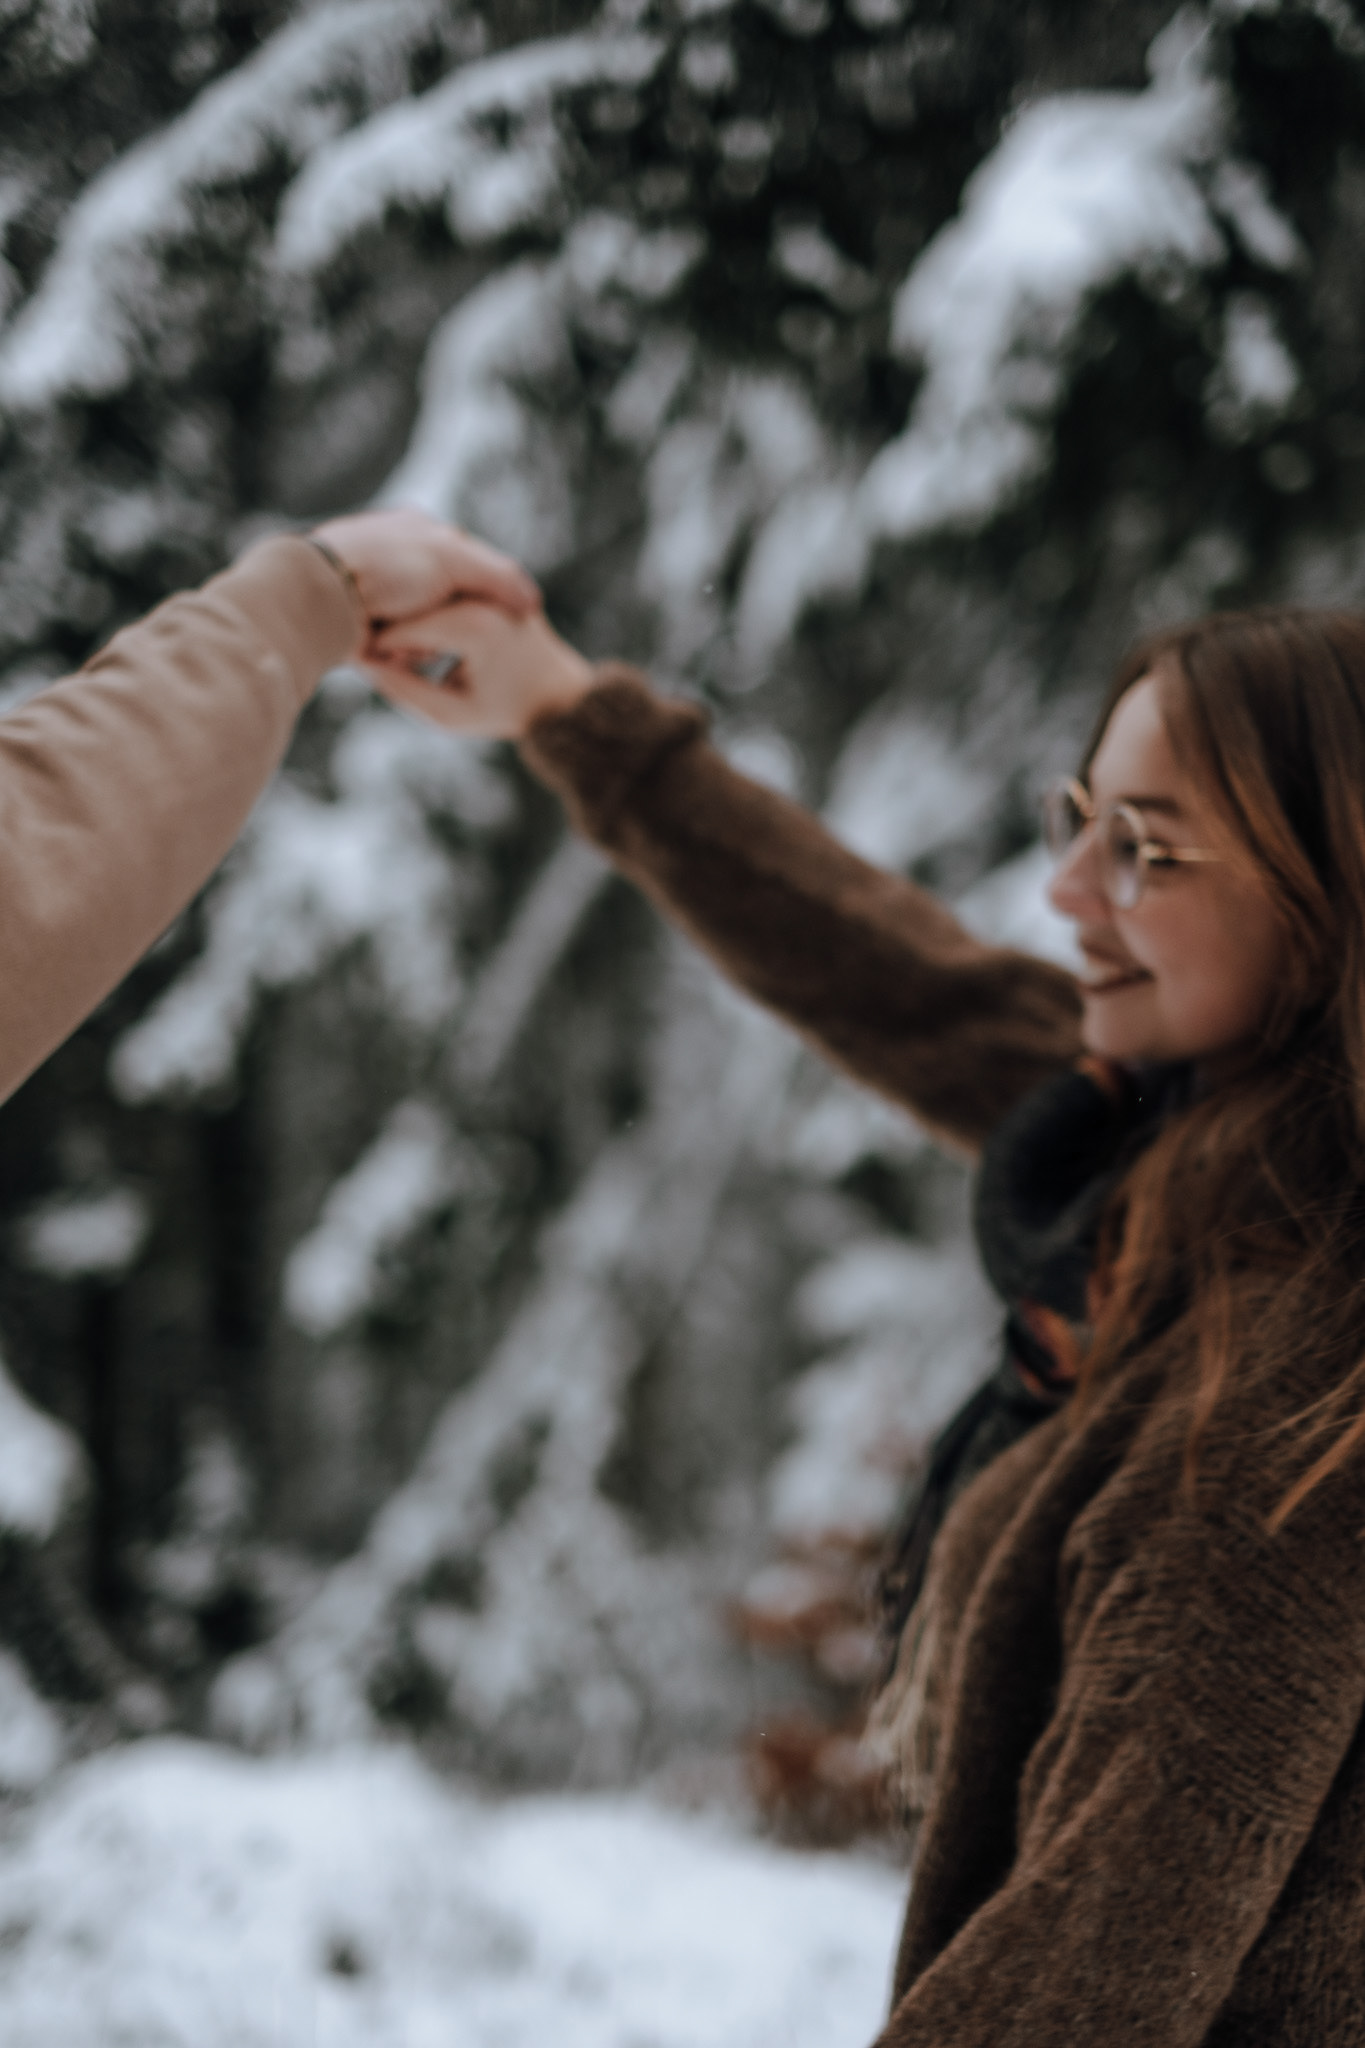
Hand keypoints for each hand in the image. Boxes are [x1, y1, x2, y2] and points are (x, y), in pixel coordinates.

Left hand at [309, 508, 540, 633]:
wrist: (322, 592)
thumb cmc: (386, 565)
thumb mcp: (454, 559)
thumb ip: (498, 576)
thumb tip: (531, 602)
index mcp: (420, 530)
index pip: (473, 566)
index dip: (489, 595)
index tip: (501, 618)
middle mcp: (398, 558)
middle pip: (450, 605)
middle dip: (450, 625)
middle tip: (449, 638)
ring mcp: (379, 593)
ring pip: (425, 631)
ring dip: (424, 644)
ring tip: (417, 649)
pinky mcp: (362, 624)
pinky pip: (397, 648)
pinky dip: (401, 655)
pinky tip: (395, 658)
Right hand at [361, 602, 596, 739]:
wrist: (563, 695)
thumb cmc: (508, 711)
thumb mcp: (452, 715)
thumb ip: (405, 691)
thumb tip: (365, 665)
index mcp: (473, 626)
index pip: (399, 628)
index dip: (374, 651)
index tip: (367, 668)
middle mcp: (483, 596)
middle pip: (410, 603)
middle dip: (392, 631)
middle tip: (387, 660)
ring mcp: (491, 585)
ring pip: (427, 591)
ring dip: (409, 617)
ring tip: (411, 653)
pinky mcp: (495, 583)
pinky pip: (448, 587)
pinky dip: (431, 607)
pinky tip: (432, 638)